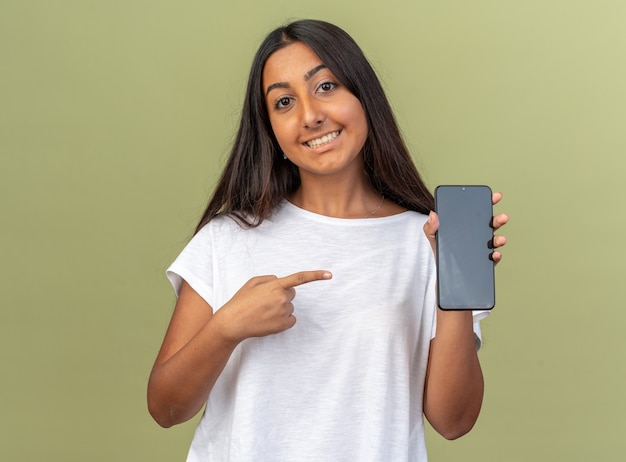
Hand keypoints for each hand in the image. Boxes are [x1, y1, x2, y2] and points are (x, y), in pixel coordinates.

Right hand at [214, 270, 332, 342]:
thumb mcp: (252, 282)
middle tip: (265, 301)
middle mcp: (282, 298)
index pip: (300, 278)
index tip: (329, 274)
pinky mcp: (283, 325)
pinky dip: (283, 320)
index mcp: (275, 286)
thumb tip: (281, 282)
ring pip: (290, 307)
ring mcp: (283, 312)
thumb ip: (269, 279)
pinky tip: (269, 320)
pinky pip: (291, 319)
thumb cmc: (241, 301)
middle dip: (282, 295)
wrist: (233, 323)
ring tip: (263, 312)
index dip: (316, 275)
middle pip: (291, 294)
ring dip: (280, 308)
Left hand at [423, 191, 508, 263]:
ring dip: (499, 239)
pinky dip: (495, 256)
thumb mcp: (433, 236)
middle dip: (498, 220)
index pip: (479, 211)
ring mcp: (482, 247)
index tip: (495, 196)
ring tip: (500, 239)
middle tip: (502, 217)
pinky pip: (492, 258)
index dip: (488, 202)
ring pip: (494, 241)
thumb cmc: (440, 250)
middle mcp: (477, 234)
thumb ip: (430, 226)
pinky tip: (494, 254)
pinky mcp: (483, 261)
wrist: (442, 272)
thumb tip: (433, 214)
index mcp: (467, 224)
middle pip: (491, 224)